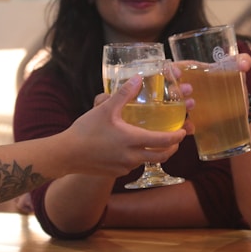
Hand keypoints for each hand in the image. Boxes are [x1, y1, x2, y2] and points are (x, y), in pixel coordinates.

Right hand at [66, 75, 186, 175]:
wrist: (66, 154)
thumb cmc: (85, 131)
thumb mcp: (105, 109)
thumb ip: (123, 94)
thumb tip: (138, 78)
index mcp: (132, 140)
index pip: (164, 141)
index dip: (177, 136)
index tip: (184, 131)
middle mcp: (132, 156)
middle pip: (162, 156)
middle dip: (172, 148)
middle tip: (175, 139)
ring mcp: (124, 167)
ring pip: (147, 161)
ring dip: (154, 152)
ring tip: (154, 141)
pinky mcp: (115, 173)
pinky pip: (133, 166)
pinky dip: (138, 157)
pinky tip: (132, 148)